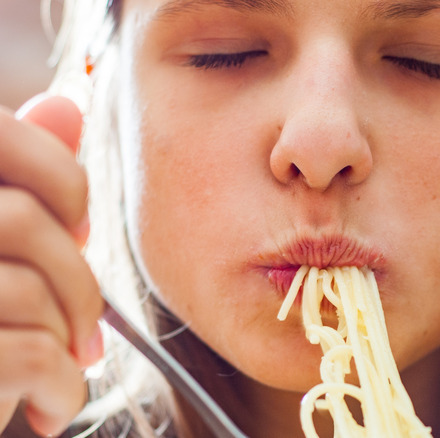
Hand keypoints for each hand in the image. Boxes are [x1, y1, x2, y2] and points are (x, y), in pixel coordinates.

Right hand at [0, 95, 103, 435]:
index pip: (5, 140)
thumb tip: (63, 107)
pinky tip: (50, 407)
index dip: (65, 185)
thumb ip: (17, 180)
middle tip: (83, 326)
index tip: (77, 232)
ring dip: (69, 338)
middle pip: (26, 220)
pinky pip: (31, 355)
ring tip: (60, 366)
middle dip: (77, 280)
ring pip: (31, 288)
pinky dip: (62, 388)